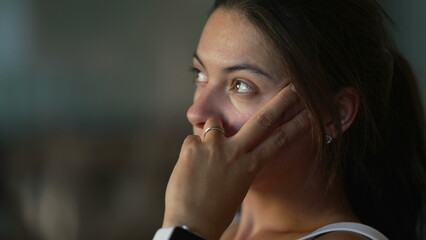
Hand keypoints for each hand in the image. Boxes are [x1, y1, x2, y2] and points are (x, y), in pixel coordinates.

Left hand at [162, 84, 310, 239]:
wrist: (189, 226)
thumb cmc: (214, 211)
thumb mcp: (235, 186)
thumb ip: (235, 162)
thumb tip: (228, 147)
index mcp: (250, 166)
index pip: (279, 140)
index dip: (297, 124)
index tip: (310, 110)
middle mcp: (235, 152)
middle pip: (262, 120)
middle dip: (281, 101)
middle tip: (294, 87)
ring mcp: (213, 146)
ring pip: (214, 123)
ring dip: (211, 133)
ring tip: (204, 156)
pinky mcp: (192, 146)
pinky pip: (192, 139)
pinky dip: (191, 151)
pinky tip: (189, 168)